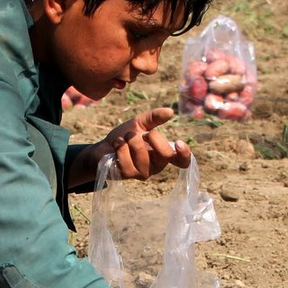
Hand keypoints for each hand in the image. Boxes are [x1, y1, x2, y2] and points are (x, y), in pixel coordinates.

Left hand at [68, 107, 191, 188]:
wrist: (103, 147)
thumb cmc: (124, 137)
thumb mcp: (139, 123)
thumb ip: (154, 117)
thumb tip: (170, 112)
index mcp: (163, 154)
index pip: (182, 161)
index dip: (185, 154)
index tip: (178, 142)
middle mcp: (156, 166)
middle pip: (166, 155)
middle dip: (153, 137)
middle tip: (142, 134)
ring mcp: (142, 173)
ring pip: (143, 154)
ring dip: (131, 140)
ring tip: (125, 138)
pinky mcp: (128, 175)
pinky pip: (126, 159)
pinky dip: (120, 146)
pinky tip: (117, 145)